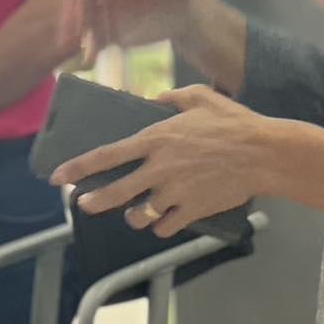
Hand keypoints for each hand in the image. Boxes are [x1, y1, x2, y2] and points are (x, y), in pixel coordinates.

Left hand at [50, 85, 264, 238]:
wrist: (264, 153)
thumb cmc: (233, 122)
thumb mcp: (200, 97)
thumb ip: (171, 98)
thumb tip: (153, 100)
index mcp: (156, 139)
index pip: (107, 155)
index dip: (79, 168)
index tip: (59, 177)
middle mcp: (159, 168)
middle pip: (114, 192)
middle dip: (93, 201)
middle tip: (83, 203)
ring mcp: (175, 193)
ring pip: (139, 215)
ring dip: (133, 216)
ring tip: (134, 212)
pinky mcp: (193, 210)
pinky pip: (166, 227)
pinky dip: (161, 226)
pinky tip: (163, 220)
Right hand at [63, 0, 195, 61]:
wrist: (184, 12)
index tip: (78, 1)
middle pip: (80, 7)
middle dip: (73, 17)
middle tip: (72, 31)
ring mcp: (108, 18)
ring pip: (86, 26)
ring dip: (78, 35)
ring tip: (78, 47)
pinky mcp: (115, 36)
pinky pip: (98, 43)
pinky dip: (92, 49)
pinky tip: (89, 59)